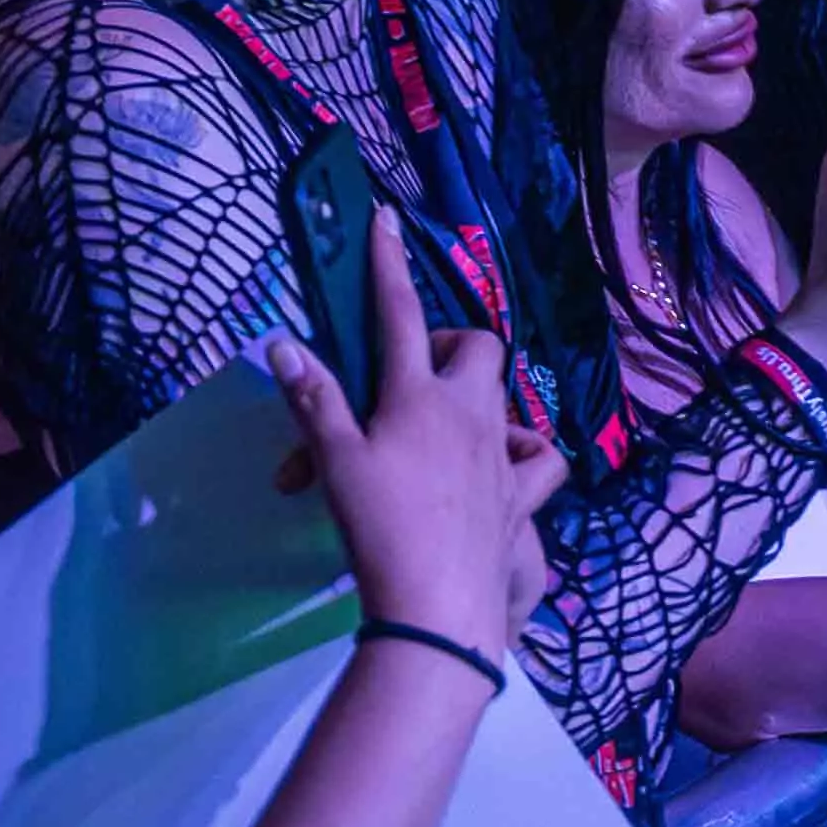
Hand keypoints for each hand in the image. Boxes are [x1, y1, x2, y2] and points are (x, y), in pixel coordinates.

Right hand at [269, 284, 553, 665]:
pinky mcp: (522, 497)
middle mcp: (468, 412)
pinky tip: (504, 465)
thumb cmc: (380, 530)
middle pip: (473, 345)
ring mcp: (502, 453)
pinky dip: (527, 452)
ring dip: (478, 396)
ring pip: (506, 396)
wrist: (438, 608)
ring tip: (443, 424)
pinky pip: (542, 459)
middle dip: (443, 345)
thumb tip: (284, 341)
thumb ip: (314, 400)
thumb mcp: (336, 464)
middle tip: (403, 379)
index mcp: (417, 396)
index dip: (386, 262)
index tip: (383, 219)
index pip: (397, 312)